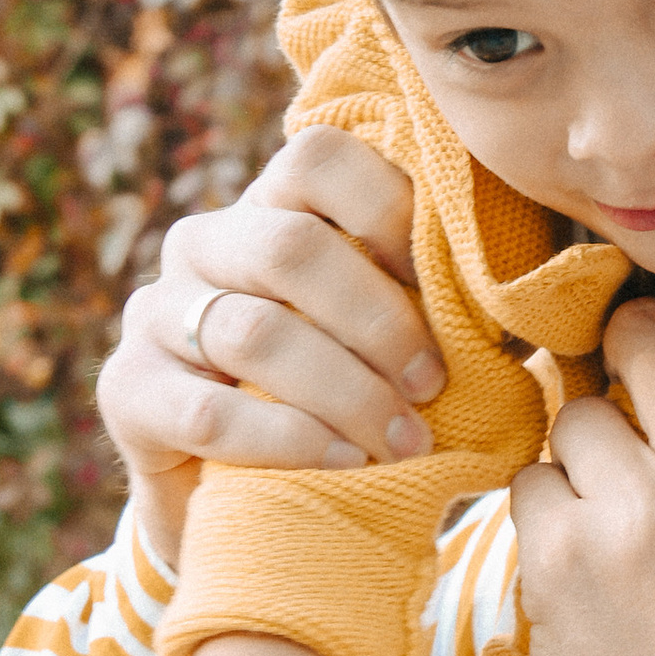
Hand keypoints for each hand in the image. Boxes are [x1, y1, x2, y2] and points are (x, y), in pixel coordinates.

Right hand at [99, 129, 443, 566]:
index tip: (448, 289)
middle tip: (434, 384)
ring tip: (404, 440)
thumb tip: (526, 296)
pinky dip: (291, 440)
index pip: (318, 160)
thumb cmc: (342, 399)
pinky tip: (346, 461)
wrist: (243, 495)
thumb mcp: (386, 339)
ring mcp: (155, 313)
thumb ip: (436, 300)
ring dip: (345, 391)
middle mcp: (203, 244)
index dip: (391, 212)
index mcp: (271, 207)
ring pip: (253, 333)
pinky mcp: (127, 391)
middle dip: (379, 321)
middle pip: (291, 248)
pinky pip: (209, 411)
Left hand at [508, 293, 654, 655]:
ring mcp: (647, 506)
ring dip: (582, 464)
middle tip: (627, 432)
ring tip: (616, 540)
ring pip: (579, 414)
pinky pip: (531, 482)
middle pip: (644, 334)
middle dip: (621, 369)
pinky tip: (583, 582)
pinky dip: (544, 524)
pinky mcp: (568, 551)